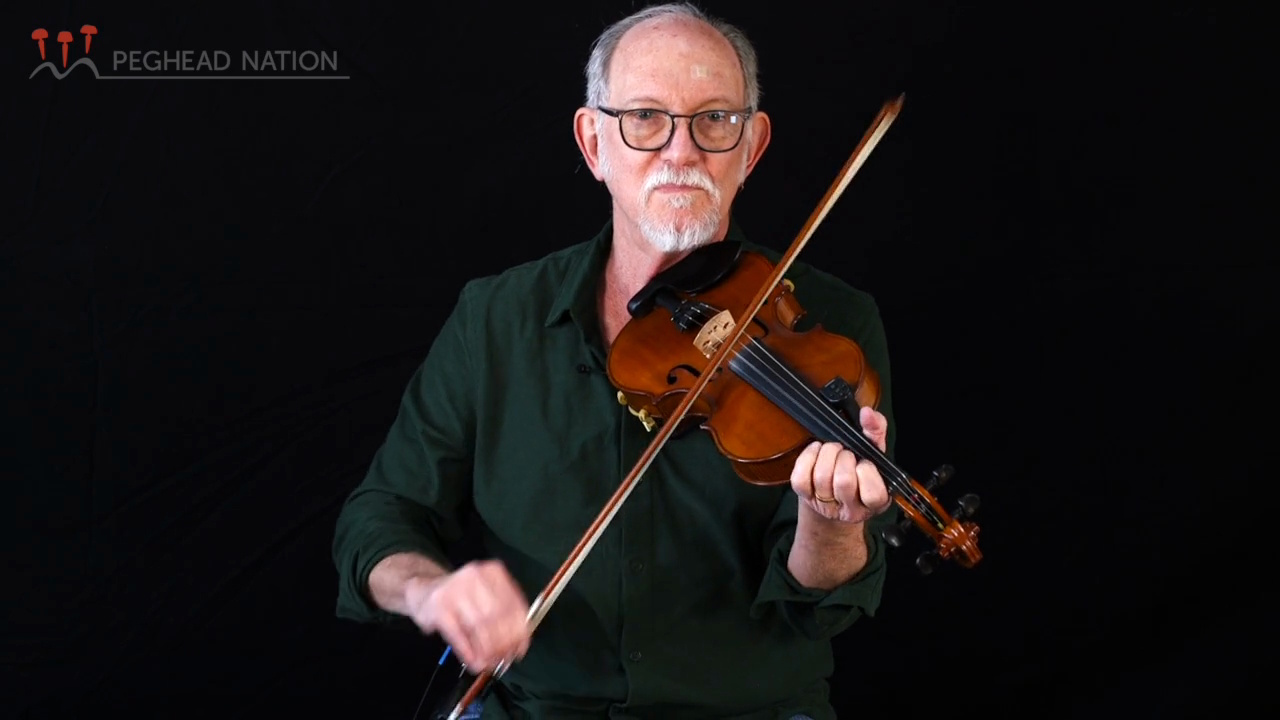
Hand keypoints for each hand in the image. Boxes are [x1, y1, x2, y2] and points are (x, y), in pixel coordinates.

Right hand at [402, 559, 530, 671]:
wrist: (423, 590)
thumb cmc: (459, 597)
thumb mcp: (485, 597)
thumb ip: (503, 617)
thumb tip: (518, 645)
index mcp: (493, 572)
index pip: (514, 605)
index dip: (519, 633)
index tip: (519, 650)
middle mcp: (475, 576)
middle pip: (497, 617)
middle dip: (502, 644)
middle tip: (502, 660)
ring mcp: (455, 590)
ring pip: (479, 626)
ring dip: (486, 651)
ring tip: (487, 663)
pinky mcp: (438, 606)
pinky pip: (458, 634)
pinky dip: (468, 652)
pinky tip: (472, 661)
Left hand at [790, 405, 892, 523]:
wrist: (835, 494)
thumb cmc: (859, 471)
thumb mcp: (874, 452)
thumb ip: (876, 431)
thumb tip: (867, 413)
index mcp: (876, 501)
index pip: (873, 493)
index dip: (866, 471)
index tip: (864, 461)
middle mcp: (852, 509)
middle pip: (844, 482)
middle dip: (844, 458)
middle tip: (845, 452)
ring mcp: (827, 505)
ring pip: (821, 478)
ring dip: (826, 455)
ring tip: (832, 450)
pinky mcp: (806, 497)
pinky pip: (801, 479)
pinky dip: (807, 458)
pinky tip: (816, 451)